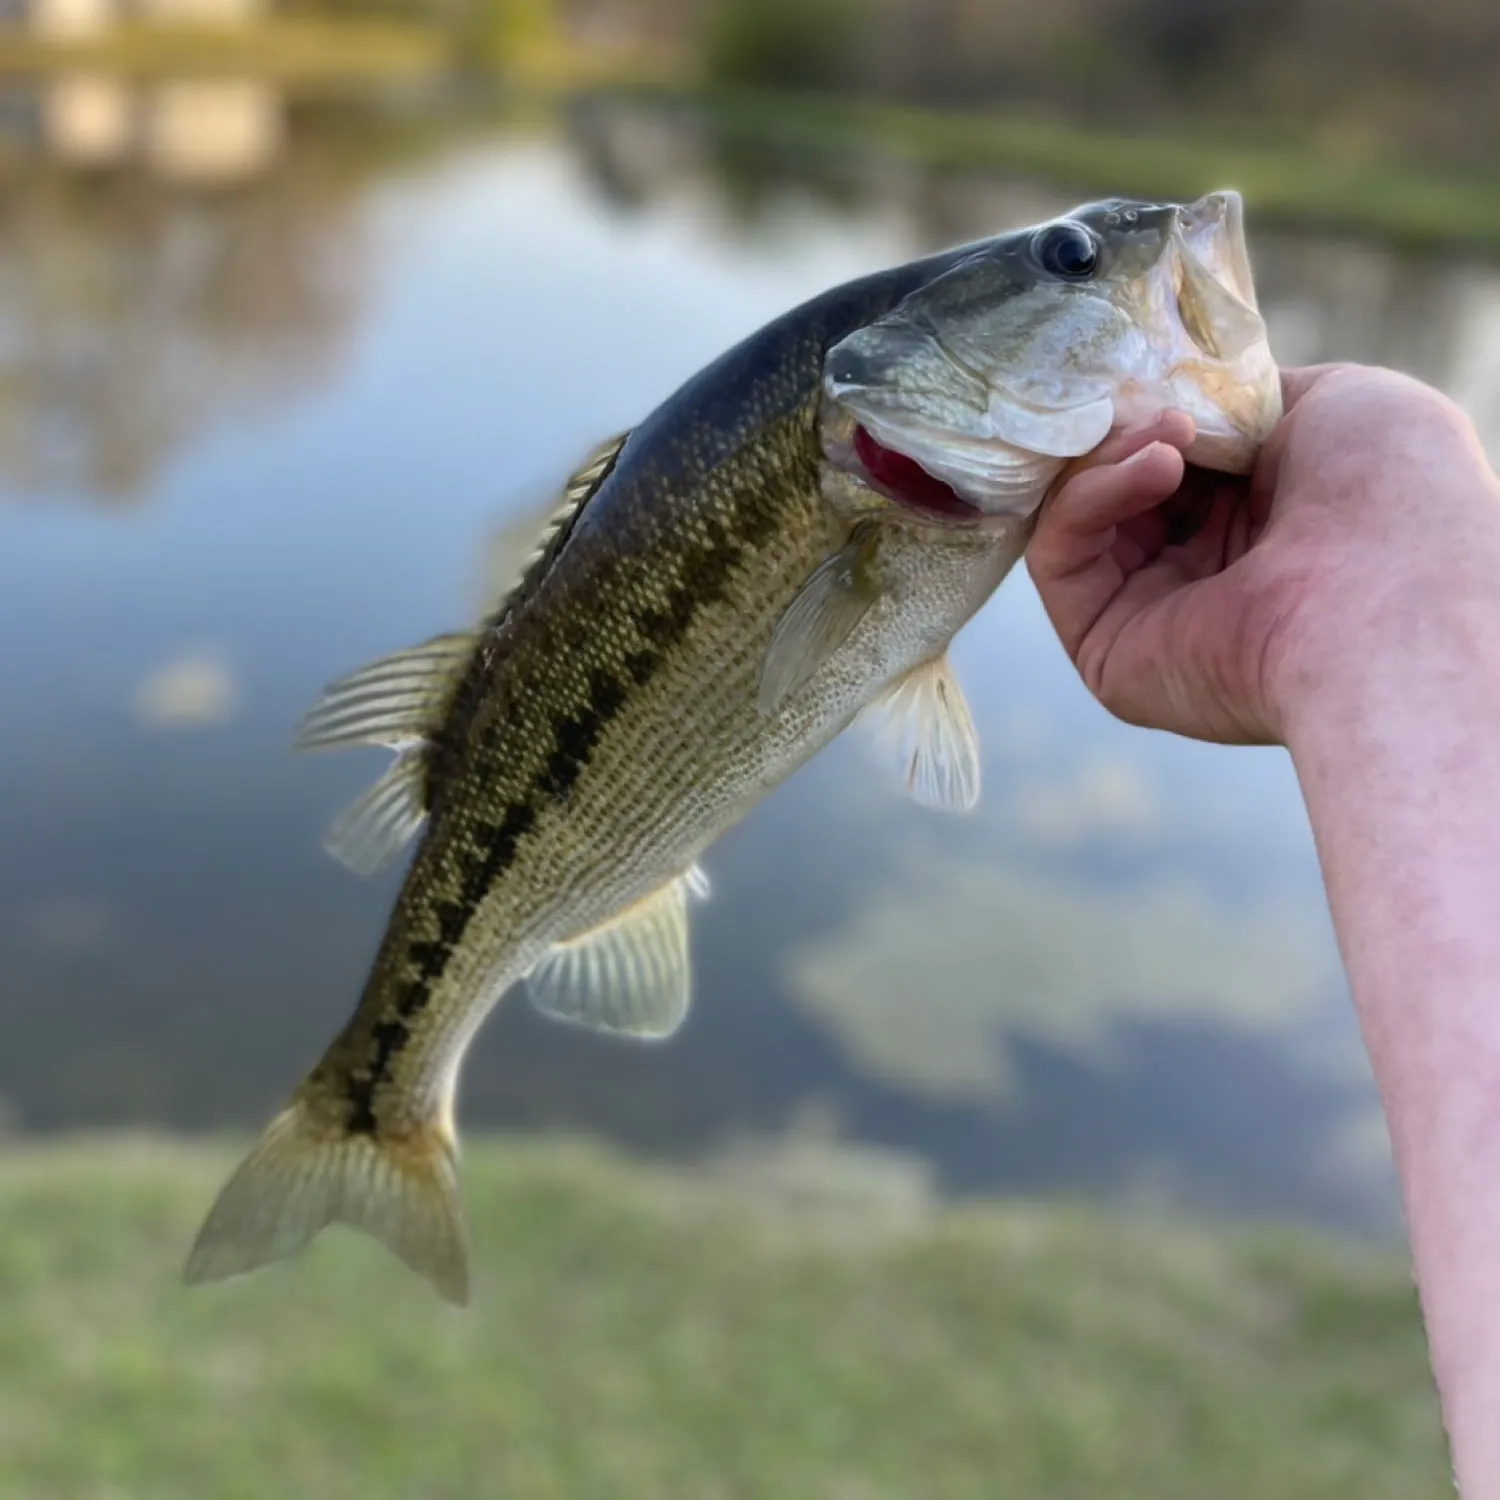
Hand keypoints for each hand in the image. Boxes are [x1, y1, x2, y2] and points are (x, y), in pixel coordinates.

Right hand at [1026, 363, 1499, 745]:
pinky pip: (1059, 561)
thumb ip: (1240, 400)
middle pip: (1115, 488)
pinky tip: (1155, 467)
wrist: (1387, 584)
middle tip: (1164, 403)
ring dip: (1111, 456)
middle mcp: (1205, 581)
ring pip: (1077, 520)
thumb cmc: (1385, 493)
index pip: (1174, 462)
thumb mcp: (1328, 402)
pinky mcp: (1104, 654)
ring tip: (1173, 437)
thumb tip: (1172, 398)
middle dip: (1125, 430)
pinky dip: (1088, 499)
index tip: (1168, 378)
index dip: (1156, 411)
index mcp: (1265, 530)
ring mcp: (1149, 621)